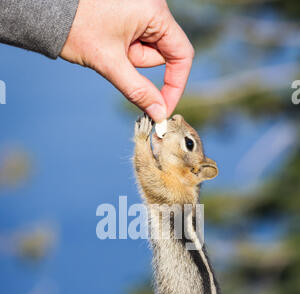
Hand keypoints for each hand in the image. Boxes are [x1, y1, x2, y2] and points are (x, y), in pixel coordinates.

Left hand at [60, 0, 193, 121]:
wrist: (48, 10)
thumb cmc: (77, 28)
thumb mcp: (110, 63)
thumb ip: (138, 90)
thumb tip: (160, 114)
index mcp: (155, 12)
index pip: (182, 55)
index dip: (175, 85)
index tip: (163, 108)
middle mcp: (153, 7)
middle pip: (163, 54)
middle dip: (139, 65)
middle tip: (115, 60)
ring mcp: (142, 10)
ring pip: (149, 50)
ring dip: (129, 58)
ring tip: (105, 46)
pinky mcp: (132, 14)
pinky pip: (138, 41)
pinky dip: (125, 51)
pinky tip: (106, 42)